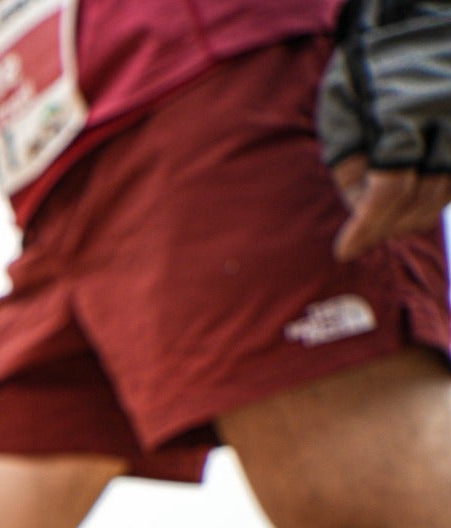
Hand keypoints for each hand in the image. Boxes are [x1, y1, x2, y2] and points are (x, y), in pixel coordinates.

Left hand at [319, 3, 450, 259]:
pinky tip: (410, 203)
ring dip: (413, 215)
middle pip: (423, 196)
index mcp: (403, 112)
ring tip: (383, 223)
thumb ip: (349, 163)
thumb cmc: (365, 69)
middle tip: (361, 237)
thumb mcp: (340, 112)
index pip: (390, 188)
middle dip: (388, 225)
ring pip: (447, 190)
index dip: (367, 226)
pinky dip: (435, 196)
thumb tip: (360, 215)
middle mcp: (446, 117)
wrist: (411, 23)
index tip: (344, 251)